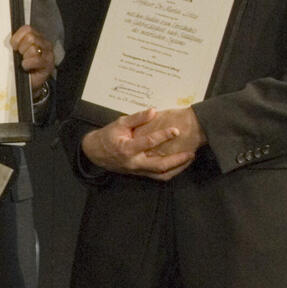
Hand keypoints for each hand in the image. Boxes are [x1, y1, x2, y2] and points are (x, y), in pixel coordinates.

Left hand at [11, 26, 55, 98]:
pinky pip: (36, 60)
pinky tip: (25, 66)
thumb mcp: (18, 51)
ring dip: (25, 56)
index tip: (13, 46)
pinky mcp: (48, 64)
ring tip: (24, 62)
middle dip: (21, 47)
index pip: (27, 29)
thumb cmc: (23, 65)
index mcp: (37, 37)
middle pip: (30, 38)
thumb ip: (16, 43)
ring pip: (33, 49)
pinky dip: (28, 63)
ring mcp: (48, 53)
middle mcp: (45, 43)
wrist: (30, 82)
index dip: (17, 37)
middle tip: (20, 55)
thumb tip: (6, 41)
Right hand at [80, 108, 203, 180]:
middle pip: (159, 166)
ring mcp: (137, 170)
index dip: (163, 136)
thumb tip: (153, 111)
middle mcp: (134, 163)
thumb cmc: (108, 136)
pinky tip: (180, 165)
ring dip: (177, 168)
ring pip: (160, 175)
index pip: (148, 143)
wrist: (95, 153)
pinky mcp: (140, 173)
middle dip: (177, 160)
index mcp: (127, 149)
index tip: (176, 130)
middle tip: (190, 152)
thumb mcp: (119, 123)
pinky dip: (170, 172)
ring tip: (189, 159)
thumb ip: (137, 118)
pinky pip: (157, 176)